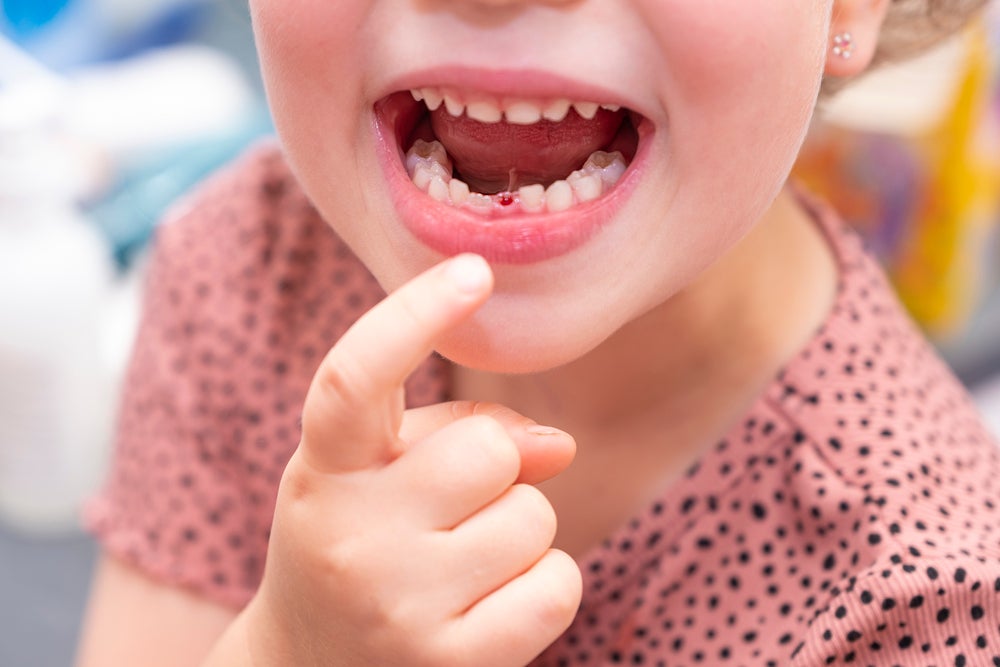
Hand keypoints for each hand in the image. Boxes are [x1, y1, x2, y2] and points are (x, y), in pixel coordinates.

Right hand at [243, 255, 581, 666]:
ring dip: (519, 531)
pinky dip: (544, 586)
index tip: (474, 270)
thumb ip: (462, 431)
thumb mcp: (379, 473)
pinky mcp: (450, 666)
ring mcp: (397, 608)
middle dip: (496, 468)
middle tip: (457, 506)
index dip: (413, 315)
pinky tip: (492, 605)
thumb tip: (560, 448)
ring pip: (533, 518)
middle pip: (488, 449)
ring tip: (464, 564)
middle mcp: (348, 537)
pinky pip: (557, 586)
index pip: (354, 380)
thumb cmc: (360, 543)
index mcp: (322, 470)